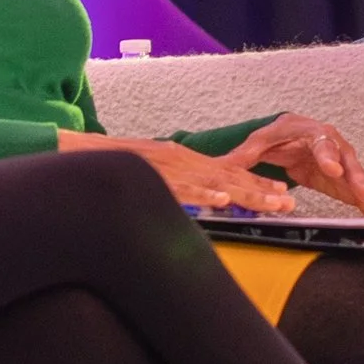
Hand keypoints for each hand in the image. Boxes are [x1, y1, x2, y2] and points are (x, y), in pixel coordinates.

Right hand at [57, 129, 293, 212]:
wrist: (74, 155)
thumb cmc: (110, 169)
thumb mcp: (150, 176)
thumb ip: (175, 189)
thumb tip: (197, 207)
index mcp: (181, 161)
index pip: (227, 173)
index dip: (255, 184)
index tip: (281, 194)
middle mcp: (180, 160)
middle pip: (229, 176)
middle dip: (261, 190)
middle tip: (289, 202)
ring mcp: (167, 168)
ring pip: (214, 181)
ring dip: (245, 192)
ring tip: (272, 203)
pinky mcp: (152, 176)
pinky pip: (181, 187)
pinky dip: (203, 192)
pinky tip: (222, 198)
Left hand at [228, 114, 363, 216]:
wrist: (294, 136)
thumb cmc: (278, 136)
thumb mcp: (258, 142)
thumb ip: (243, 155)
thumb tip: (222, 166)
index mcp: (312, 133)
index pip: (321, 142)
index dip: (327, 154)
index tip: (331, 166)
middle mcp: (333, 146)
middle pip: (348, 162)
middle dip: (360, 179)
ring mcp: (343, 164)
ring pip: (360, 179)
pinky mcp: (345, 181)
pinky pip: (361, 192)